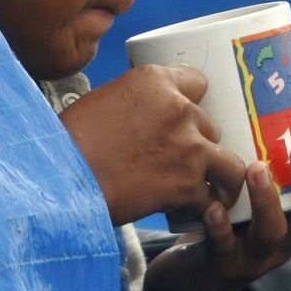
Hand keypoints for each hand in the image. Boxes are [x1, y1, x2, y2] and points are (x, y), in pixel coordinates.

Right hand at [58, 64, 246, 224]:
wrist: (62, 178)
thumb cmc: (73, 140)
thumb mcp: (107, 99)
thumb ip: (139, 102)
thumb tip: (150, 116)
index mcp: (154, 81)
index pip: (198, 81)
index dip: (193, 101)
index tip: (187, 116)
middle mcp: (178, 109)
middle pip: (210, 125)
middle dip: (198, 143)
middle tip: (181, 159)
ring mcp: (188, 148)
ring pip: (229, 163)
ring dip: (218, 177)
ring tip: (208, 188)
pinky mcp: (187, 185)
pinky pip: (210, 198)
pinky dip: (199, 207)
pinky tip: (182, 210)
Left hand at [135, 137, 290, 290]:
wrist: (193, 283)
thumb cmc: (227, 225)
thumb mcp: (253, 198)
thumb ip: (259, 163)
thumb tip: (253, 103)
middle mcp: (284, 238)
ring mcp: (254, 253)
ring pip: (272, 232)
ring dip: (266, 199)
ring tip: (255, 168)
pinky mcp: (220, 262)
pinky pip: (223, 246)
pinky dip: (220, 226)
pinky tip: (213, 207)